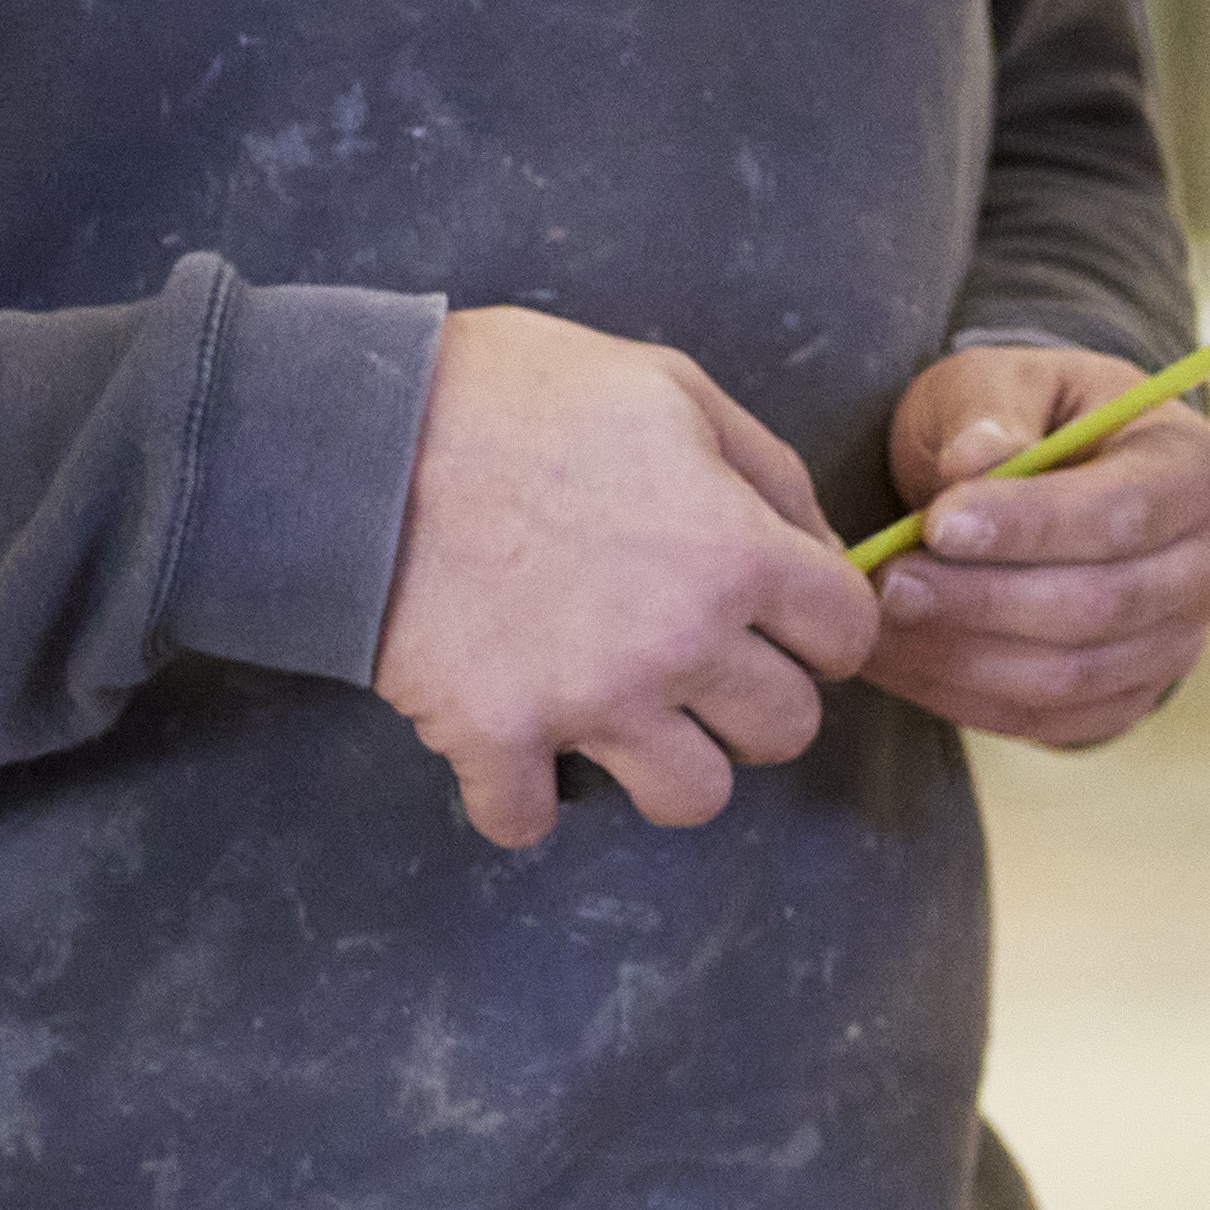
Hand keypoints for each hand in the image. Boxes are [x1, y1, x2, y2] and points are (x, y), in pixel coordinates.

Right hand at [370, 307, 884, 850]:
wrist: (361, 434)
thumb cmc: (519, 393)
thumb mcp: (671, 389)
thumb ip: (768, 472)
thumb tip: (825, 550)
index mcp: (736, 551)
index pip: (848, 635)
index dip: (823, 624)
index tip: (781, 615)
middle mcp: (680, 641)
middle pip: (785, 731)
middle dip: (756, 699)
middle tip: (704, 663)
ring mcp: (588, 701)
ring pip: (692, 799)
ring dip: (668, 764)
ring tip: (629, 716)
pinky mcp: (493, 737)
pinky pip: (529, 821)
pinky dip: (522, 796)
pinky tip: (515, 745)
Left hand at [862, 341, 1209, 747]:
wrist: (1035, 483)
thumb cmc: (1020, 420)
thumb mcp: (998, 385)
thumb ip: (990, 415)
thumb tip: (976, 461)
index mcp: (1195, 466)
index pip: (1122, 512)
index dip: (1030, 526)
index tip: (938, 524)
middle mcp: (1209, 562)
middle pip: (1101, 604)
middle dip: (983, 599)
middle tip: (889, 583)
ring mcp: (1178, 640)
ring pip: (1070, 674)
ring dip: (963, 655)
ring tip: (878, 623)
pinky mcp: (1129, 697)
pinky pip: (1046, 720)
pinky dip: (963, 697)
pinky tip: (899, 660)